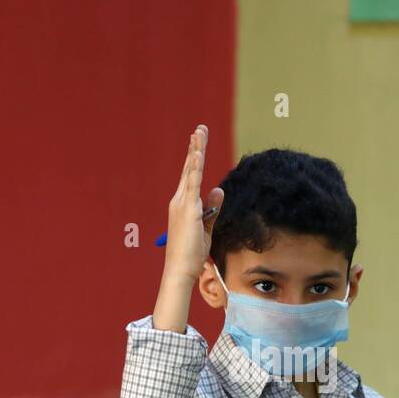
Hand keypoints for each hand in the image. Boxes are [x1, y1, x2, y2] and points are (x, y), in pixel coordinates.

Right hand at [164, 124, 223, 283]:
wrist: (180, 269)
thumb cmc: (191, 252)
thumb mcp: (205, 226)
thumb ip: (212, 207)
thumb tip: (219, 189)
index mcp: (183, 204)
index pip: (190, 176)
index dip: (195, 158)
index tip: (198, 141)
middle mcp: (179, 200)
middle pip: (189, 168)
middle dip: (196, 147)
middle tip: (200, 128)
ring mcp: (182, 204)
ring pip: (191, 172)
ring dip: (196, 151)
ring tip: (200, 133)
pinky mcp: (188, 210)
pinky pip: (193, 184)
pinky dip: (196, 167)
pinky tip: (198, 154)